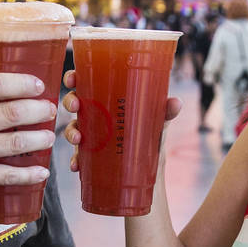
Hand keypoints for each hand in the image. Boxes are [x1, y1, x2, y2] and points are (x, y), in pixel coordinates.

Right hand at [0, 73, 57, 208]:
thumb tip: (5, 88)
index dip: (23, 83)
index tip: (38, 85)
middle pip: (13, 111)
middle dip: (39, 110)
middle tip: (50, 110)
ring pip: (17, 142)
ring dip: (40, 139)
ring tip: (49, 137)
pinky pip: (9, 174)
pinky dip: (30, 174)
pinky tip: (42, 172)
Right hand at [60, 69, 181, 172]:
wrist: (149, 169)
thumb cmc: (150, 135)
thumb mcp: (158, 122)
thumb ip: (165, 112)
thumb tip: (176, 103)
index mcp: (107, 99)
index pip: (86, 82)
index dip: (74, 77)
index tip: (73, 78)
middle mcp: (96, 115)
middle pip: (75, 102)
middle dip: (70, 102)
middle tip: (75, 106)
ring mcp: (91, 135)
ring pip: (73, 128)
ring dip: (70, 132)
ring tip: (78, 139)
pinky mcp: (90, 156)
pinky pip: (77, 156)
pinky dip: (75, 160)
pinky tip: (76, 164)